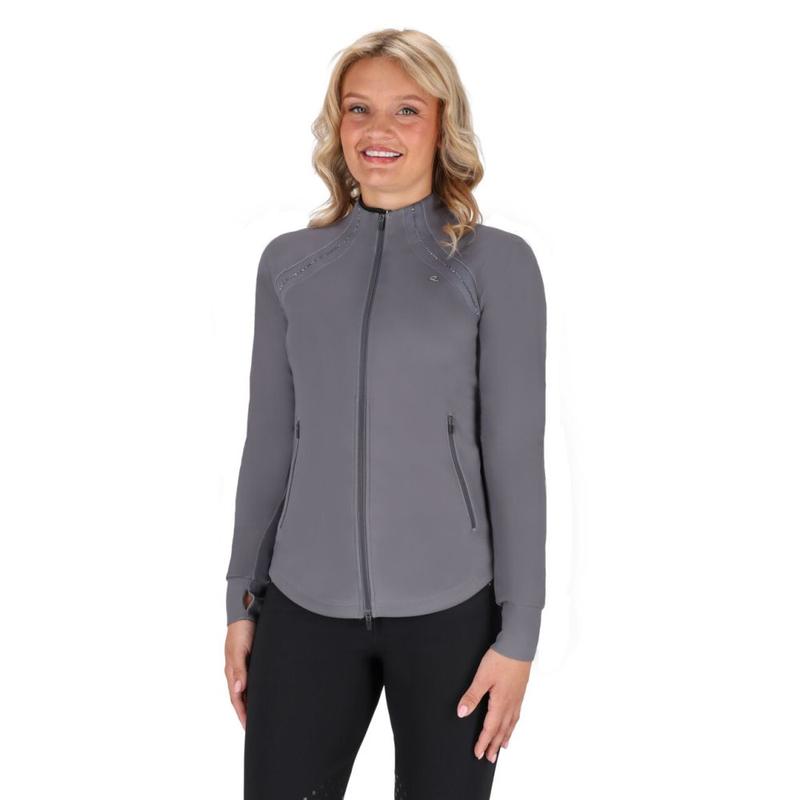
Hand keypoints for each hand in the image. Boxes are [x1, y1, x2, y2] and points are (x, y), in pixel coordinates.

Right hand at [225, 618, 255, 729]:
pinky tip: (265, 695)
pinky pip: (254, 680)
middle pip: (241, 698)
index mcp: (232, 671)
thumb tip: (238, 690)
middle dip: (247, 713)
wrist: (247, 611)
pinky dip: (257, 690)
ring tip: (261, 717)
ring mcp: (245, 666)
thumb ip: (239, 669)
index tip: (248, 728)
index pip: (236, 699)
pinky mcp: (253, 660)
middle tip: (256, 729)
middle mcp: (237, 671)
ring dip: (252, 703)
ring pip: (248, 690)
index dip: (242, 714)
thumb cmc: (242, 630)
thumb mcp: (239, 650)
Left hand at [456, 647, 531, 761]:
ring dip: (505, 737)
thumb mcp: (482, 677)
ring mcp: (517, 698)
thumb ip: (472, 695)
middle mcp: (510, 704)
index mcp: (500, 703)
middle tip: (490, 758)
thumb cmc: (501, 659)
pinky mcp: (520, 692)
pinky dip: (513, 724)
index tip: (478, 754)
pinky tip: (511, 723)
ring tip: (502, 747)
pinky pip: (516, 715)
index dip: (484, 742)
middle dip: (494, 745)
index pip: (490, 728)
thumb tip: (462, 712)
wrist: (519, 646)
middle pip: (502, 730)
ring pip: (510, 724)